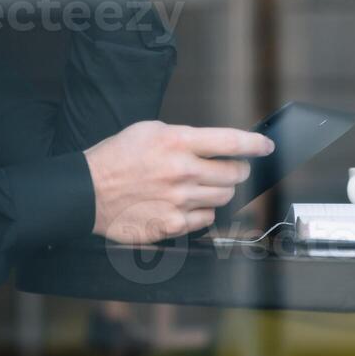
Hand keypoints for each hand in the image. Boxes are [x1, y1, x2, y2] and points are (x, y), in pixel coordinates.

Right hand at [85, 121, 275, 244]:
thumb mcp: (149, 130)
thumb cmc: (117, 158)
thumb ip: (185, 137)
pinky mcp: (172, 225)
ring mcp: (179, 201)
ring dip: (220, 190)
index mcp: (177, 141)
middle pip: (234, 174)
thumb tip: (216, 144)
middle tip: (230, 169)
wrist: (87, 192)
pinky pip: (206, 219)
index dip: (255, 144)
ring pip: (223, 197)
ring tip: (201, 185)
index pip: (231, 141)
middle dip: (238, 170)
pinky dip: (203, 211)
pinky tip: (187, 204)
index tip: (266, 146)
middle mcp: (182, 171)